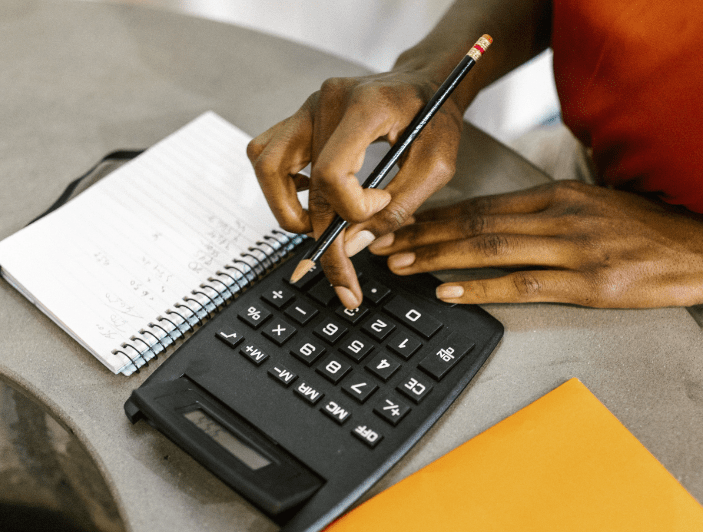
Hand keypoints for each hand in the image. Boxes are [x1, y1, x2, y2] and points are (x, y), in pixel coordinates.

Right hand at [246, 70, 462, 307]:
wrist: (426, 81)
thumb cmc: (434, 117)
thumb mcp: (436, 165)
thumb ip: (398, 207)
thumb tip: (352, 246)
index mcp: (365, 107)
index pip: (332, 172)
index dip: (352, 207)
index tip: (380, 206)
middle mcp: (326, 101)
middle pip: (304, 183)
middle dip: (323, 239)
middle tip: (344, 279)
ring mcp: (307, 106)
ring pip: (267, 166)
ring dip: (286, 210)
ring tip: (318, 233)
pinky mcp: (299, 117)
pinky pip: (266, 155)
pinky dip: (280, 186)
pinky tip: (311, 199)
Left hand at [369, 181, 702, 307]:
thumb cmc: (648, 232)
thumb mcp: (596, 205)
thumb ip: (549, 211)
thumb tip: (499, 222)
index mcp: (560, 195)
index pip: (483, 204)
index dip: (436, 215)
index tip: (402, 224)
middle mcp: (562, 216)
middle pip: (477, 223)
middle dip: (423, 235)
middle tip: (382, 245)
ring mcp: (575, 249)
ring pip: (491, 249)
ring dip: (439, 258)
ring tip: (402, 266)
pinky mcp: (590, 285)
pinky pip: (524, 285)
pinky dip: (481, 288)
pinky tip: (449, 291)